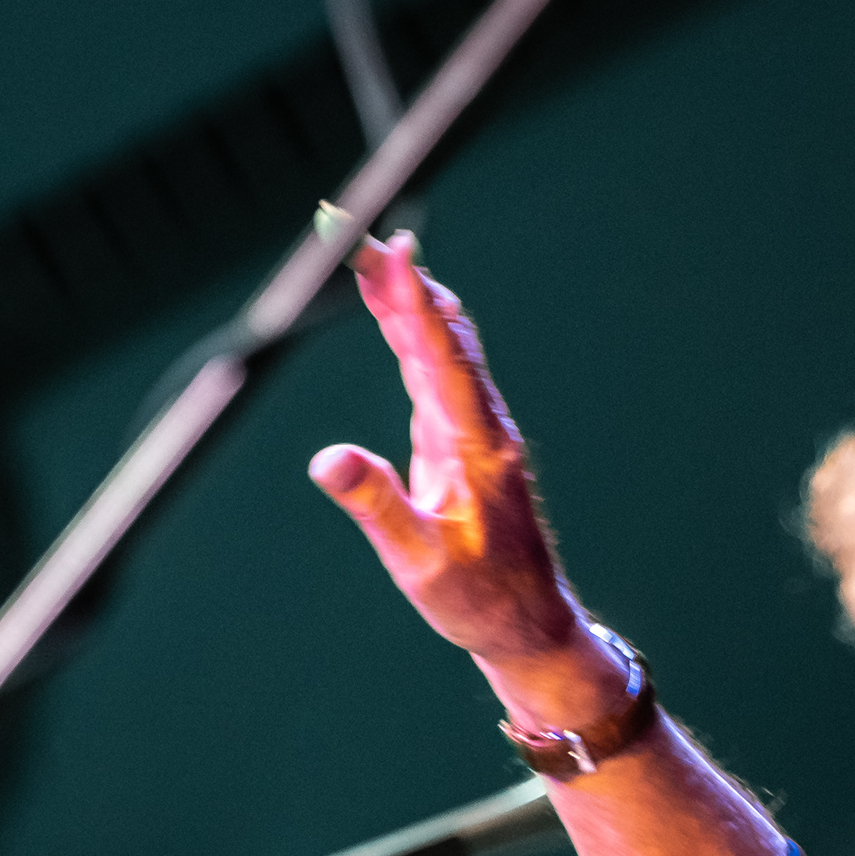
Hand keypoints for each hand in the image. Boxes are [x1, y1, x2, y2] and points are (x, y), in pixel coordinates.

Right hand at [308, 235, 619, 706]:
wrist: (526, 622)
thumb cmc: (476, 599)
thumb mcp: (419, 562)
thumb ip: (377, 506)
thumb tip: (328, 459)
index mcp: (475, 447)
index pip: (441, 358)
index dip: (415, 303)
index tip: (394, 251)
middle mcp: (480, 425)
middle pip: (439, 334)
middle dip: (400, 281)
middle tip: (355, 233)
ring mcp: (474, 428)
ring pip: (440, 344)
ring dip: (405, 297)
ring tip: (365, 252)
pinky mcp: (462, 437)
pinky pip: (437, 367)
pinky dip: (411, 329)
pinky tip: (392, 306)